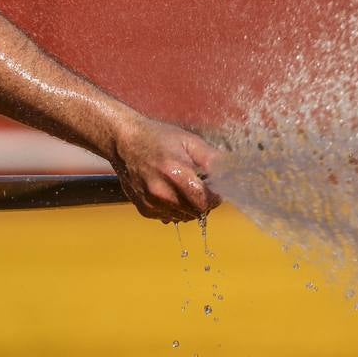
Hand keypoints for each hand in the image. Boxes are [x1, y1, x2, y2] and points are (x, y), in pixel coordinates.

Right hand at [108, 116, 222, 222]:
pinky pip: (170, 217)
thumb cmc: (159, 139)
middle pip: (197, 212)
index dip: (215, 198)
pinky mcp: (144, 209)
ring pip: (185, 217)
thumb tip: (233, 173)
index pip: (204, 200)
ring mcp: (151, 202)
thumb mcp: (189, 141)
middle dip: (205, 203)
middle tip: (200, 187)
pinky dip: (175, 209)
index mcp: (175, 172)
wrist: (124, 142)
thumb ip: (212, 159)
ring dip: (190, 207)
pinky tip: (170, 192)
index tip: (215, 189)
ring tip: (183, 188)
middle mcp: (161, 191)